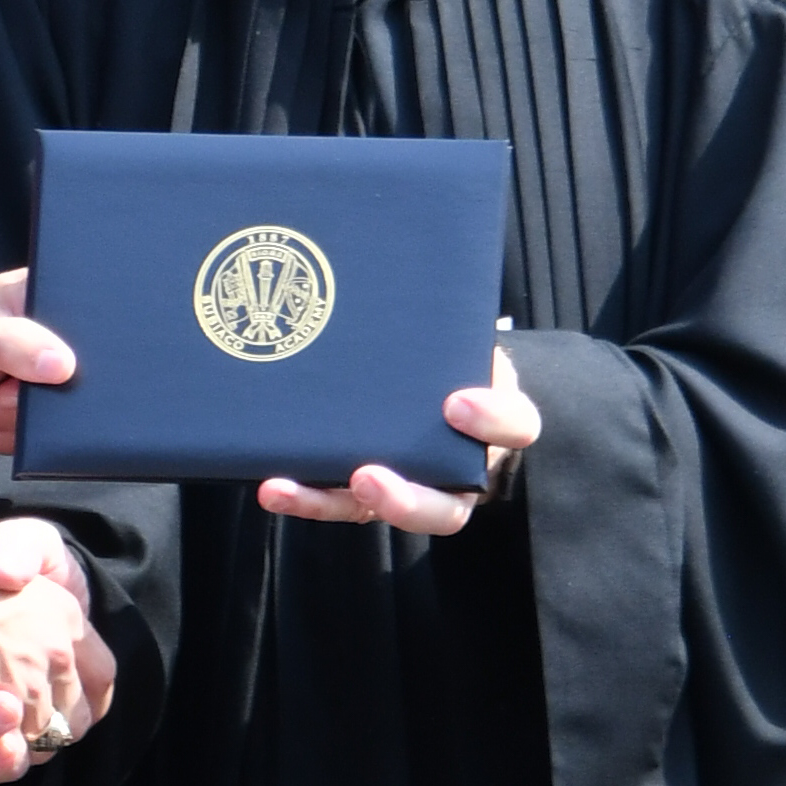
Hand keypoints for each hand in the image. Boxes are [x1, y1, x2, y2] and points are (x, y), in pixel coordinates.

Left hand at [0, 269, 75, 456]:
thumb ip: (19, 344)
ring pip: (50, 421)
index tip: (12, 386)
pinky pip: (33, 435)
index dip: (57, 374)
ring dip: (4, 423)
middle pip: (71, 391)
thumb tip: (64, 366)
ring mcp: (53, 377)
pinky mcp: (38, 407)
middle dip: (19, 406)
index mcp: (60, 304)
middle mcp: (65, 341)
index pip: (88, 343)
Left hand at [256, 346, 539, 534]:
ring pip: (380, 514)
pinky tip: (271, 485)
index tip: (457, 403)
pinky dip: (303, 496)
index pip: (513, 427)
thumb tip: (403, 271)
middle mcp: (457, 470)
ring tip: (287, 487)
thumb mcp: (463, 335)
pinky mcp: (366, 493)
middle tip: (368, 477)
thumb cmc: (453, 355)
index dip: (491, 421)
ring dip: (331, 502)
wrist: (438, 373)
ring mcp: (410, 487)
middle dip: (406, 500)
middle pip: (446, 509)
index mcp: (497, 423)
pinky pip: (335, 502)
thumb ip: (449, 321)